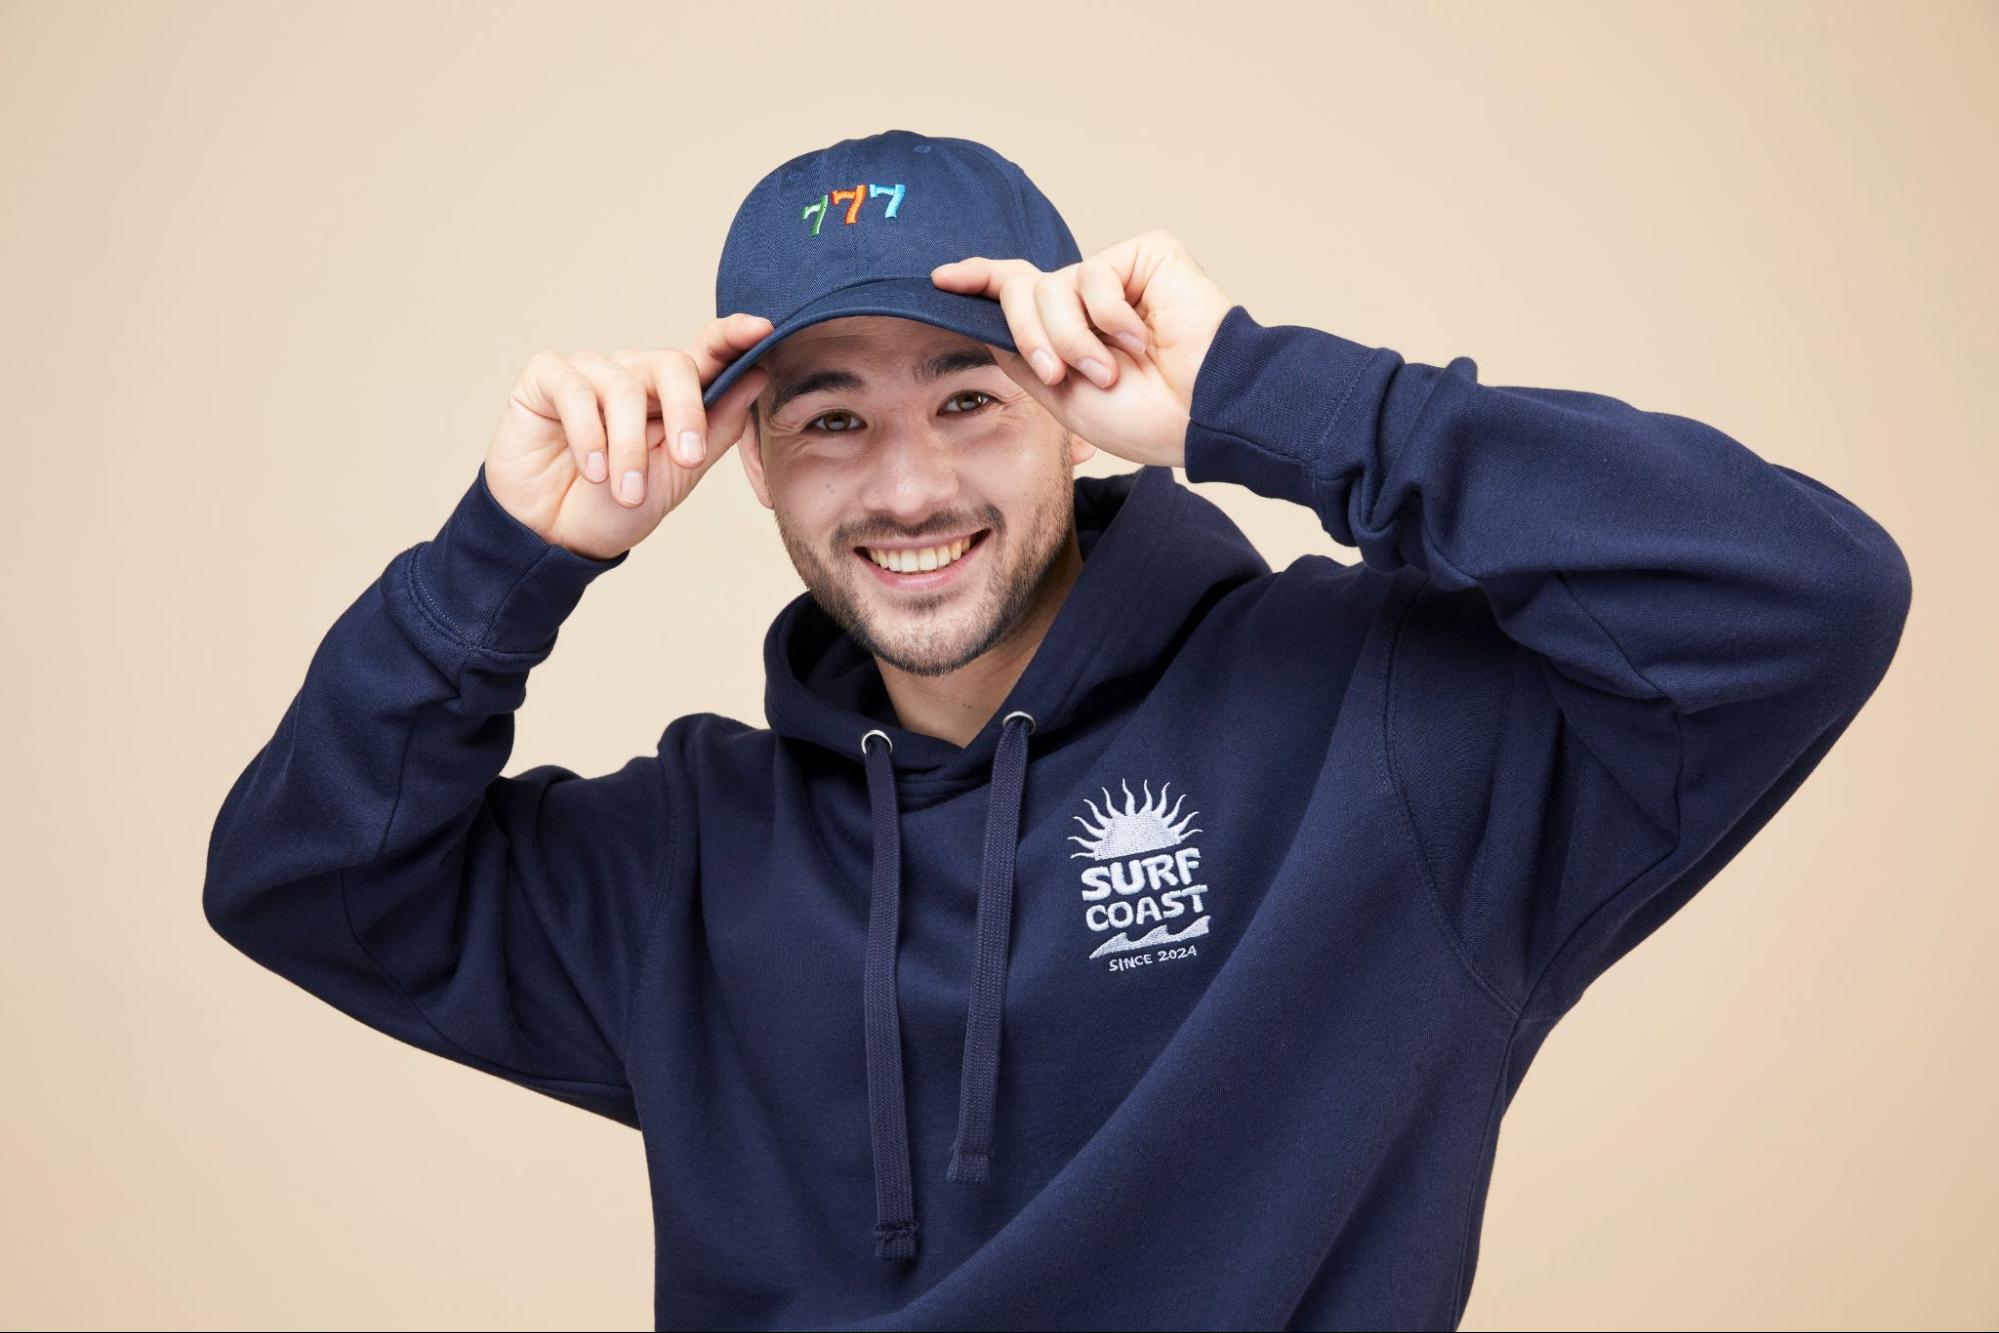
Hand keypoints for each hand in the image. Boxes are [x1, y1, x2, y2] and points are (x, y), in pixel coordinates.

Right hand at [482, 314, 772, 560]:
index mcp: (671, 393)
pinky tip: (592, 469)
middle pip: (672, 364)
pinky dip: (588, 435)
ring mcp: (589, 371)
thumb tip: (756, 376)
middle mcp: (632, 373)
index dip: (733, 335)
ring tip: (625, 490)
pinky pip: (575, 390)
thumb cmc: (617, 504)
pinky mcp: (545, 377)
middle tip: (686, 458)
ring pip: (623, 388)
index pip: (707, 350)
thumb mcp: (679, 473)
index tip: (762, 329)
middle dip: (686, 413)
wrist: (558, 535)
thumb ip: (718, 426)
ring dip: (628, 448)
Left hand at [928, 229, 1231, 468]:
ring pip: (1051, 286)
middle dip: (1030, 335)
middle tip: (1058, 375)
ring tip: (1108, 369)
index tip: (941, 279)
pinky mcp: (1147, 255)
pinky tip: (1141, 339)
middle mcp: (1091, 297)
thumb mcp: (1063, 397)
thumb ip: (1022, 357)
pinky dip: (1108, 318)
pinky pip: (1092, 276)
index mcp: (1073, 329)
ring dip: (1071, 338)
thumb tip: (983, 322)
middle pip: (1022, 289)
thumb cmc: (1147, 417)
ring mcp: (1118, 274)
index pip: (1018, 291)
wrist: (1200, 414)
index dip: (979, 280)